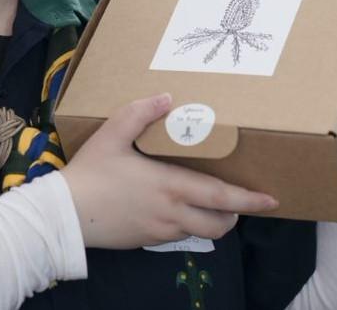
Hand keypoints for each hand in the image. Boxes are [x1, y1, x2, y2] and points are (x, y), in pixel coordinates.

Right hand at [60, 94, 277, 249]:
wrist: (66, 214)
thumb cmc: (91, 172)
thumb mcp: (112, 134)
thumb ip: (140, 113)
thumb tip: (166, 97)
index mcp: (170, 185)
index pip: (220, 197)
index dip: (248, 200)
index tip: (271, 200)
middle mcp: (172, 212)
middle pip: (219, 223)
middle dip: (235, 214)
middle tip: (240, 202)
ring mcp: (160, 230)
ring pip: (200, 232)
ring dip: (211, 220)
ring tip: (208, 204)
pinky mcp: (147, 240)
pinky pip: (177, 235)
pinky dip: (186, 225)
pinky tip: (172, 209)